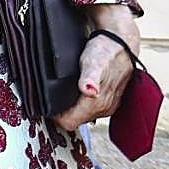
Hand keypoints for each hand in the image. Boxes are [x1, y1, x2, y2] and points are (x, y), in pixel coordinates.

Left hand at [53, 3, 139, 131]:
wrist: (121, 45)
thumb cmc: (105, 52)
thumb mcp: (93, 61)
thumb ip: (90, 77)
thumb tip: (89, 91)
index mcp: (98, 103)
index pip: (69, 122)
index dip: (56, 116)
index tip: (47, 103)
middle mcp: (104, 109)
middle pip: (75, 121)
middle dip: (62, 112)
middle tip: (50, 96)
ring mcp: (107, 106)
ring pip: (82, 116)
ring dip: (70, 108)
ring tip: (61, 93)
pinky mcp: (108, 101)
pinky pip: (88, 109)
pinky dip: (79, 104)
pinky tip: (73, 91)